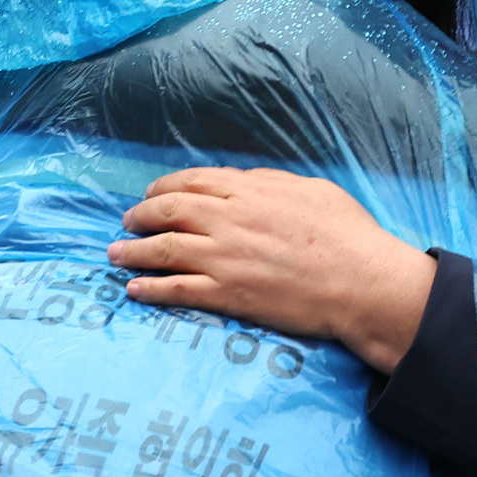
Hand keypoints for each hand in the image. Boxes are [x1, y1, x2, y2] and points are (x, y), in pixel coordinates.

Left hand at [109, 167, 436, 373]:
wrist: (361, 282)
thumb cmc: (348, 234)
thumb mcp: (312, 189)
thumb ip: (270, 182)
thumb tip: (241, 181)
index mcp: (250, 191)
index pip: (192, 181)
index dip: (165, 187)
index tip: (152, 195)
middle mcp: (229, 221)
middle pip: (169, 211)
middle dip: (141, 215)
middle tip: (128, 221)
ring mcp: (224, 259)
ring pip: (163, 250)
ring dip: (133, 251)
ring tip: (115, 253)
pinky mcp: (227, 295)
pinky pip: (177, 290)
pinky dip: (150, 289)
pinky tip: (134, 290)